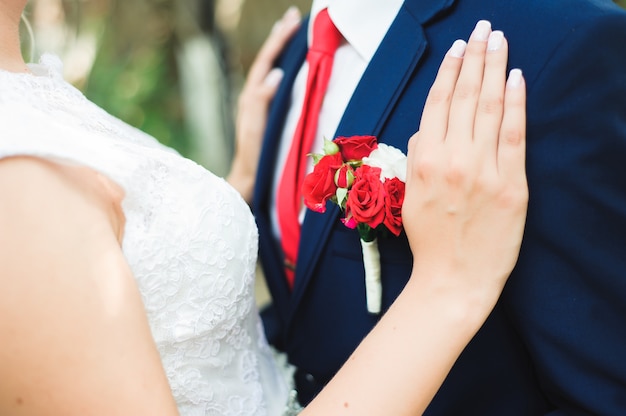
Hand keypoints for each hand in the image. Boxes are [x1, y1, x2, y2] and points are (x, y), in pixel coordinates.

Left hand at [227, 6, 300, 202]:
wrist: (248, 179)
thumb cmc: (253, 157)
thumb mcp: (257, 129)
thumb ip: (262, 101)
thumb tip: (276, 74)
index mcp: (251, 97)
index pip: (267, 61)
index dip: (279, 40)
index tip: (293, 21)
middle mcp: (252, 97)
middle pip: (267, 60)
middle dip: (280, 37)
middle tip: (294, 16)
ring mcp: (258, 105)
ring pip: (270, 69)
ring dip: (280, 50)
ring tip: (291, 32)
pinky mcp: (264, 113)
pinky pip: (273, 82)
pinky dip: (282, 68)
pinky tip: (290, 66)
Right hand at [403, 21, 526, 303]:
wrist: (453, 279)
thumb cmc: (428, 240)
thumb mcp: (409, 196)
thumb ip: (416, 158)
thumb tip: (427, 129)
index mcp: (424, 161)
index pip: (437, 104)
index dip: (448, 72)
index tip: (457, 49)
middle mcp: (452, 160)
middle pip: (464, 98)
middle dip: (475, 59)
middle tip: (482, 30)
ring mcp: (484, 171)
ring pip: (488, 109)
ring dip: (495, 70)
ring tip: (499, 41)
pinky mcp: (512, 185)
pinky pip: (514, 136)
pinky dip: (515, 104)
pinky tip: (516, 79)